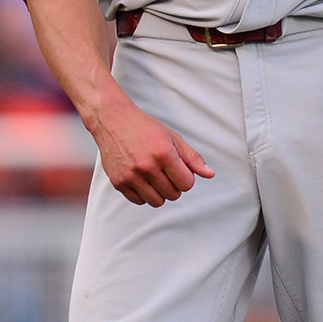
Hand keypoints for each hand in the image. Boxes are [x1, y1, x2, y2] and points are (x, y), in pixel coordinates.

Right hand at [87, 94, 214, 206]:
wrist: (112, 120)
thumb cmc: (145, 127)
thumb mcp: (172, 137)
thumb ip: (192, 158)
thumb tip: (210, 174)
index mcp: (164, 154)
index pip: (187, 184)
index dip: (186, 177)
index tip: (178, 168)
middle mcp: (147, 166)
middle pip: (173, 194)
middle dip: (173, 184)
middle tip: (165, 170)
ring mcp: (131, 175)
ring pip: (157, 201)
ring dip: (159, 192)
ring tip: (154, 176)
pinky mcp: (118, 182)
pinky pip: (139, 201)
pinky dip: (143, 194)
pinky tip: (141, 178)